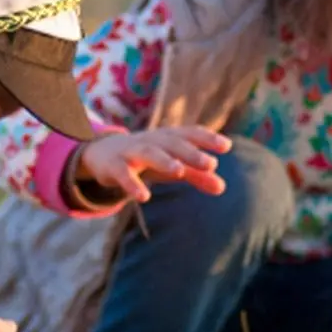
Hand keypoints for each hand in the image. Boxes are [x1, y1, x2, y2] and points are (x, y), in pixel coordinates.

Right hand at [78, 127, 231, 201]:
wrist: (104, 155)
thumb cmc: (147, 159)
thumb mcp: (172, 166)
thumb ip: (197, 175)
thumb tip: (222, 188)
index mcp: (168, 138)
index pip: (190, 134)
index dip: (207, 138)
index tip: (226, 146)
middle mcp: (152, 141)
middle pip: (172, 143)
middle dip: (191, 152)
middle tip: (210, 164)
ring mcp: (131, 151)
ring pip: (149, 153)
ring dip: (164, 160)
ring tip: (179, 171)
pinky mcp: (114, 166)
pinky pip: (123, 173)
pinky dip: (132, 184)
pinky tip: (144, 197)